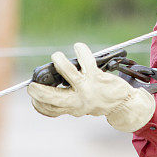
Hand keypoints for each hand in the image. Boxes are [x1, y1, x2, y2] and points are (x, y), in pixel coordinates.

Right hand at [27, 42, 154, 131]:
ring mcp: (87, 88)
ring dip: (60, 62)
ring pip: (68, 73)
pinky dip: (81, 50)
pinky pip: (86, 60)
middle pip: (53, 97)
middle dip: (39, 90)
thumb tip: (45, 88)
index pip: (50, 110)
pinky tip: (79, 47)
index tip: (33, 93)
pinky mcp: (97, 77)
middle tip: (33, 84)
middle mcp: (78, 101)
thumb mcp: (80, 105)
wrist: (124, 104)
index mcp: (72, 108)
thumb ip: (65, 99)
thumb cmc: (99, 100)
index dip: (37, 103)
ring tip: (56, 57)